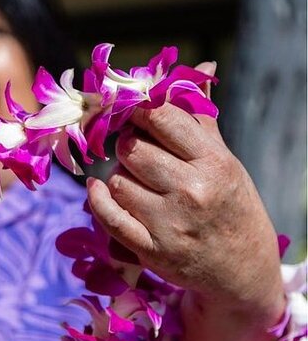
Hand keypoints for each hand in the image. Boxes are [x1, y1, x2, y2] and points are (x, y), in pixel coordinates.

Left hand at [86, 62, 282, 314]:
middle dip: (127, 144)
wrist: (243, 271)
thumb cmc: (232, 207)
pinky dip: (98, 200)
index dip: (139, 111)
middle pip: (132, 148)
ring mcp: (169, 223)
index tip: (134, 114)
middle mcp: (192, 191)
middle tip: (135, 150)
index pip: (160, 118)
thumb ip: (202, 118)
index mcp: (214, 162)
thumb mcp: (226, 161)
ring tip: (137, 181)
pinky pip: (108, 216)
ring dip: (119, 176)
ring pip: (118, 179)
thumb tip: (201, 68)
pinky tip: (99, 189)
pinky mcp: (151, 250)